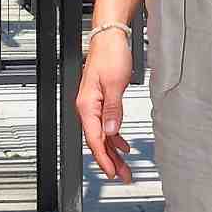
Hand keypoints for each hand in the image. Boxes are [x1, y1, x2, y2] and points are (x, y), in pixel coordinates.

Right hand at [76, 32, 135, 181]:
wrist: (109, 36)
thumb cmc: (110, 54)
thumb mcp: (115, 83)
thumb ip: (113, 109)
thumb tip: (111, 131)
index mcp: (87, 105)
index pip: (94, 138)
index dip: (103, 158)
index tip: (112, 172)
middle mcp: (87, 106)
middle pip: (97, 140)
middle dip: (110, 160)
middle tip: (123, 175)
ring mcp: (94, 104)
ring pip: (102, 134)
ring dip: (113, 151)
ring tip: (124, 166)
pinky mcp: (101, 100)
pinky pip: (105, 124)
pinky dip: (114, 137)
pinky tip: (122, 145)